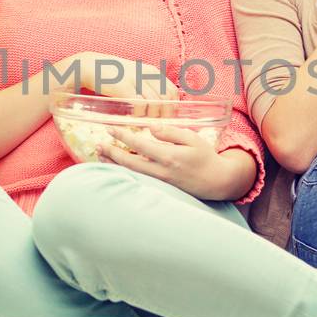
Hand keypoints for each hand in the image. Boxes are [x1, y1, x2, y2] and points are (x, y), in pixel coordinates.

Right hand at [66, 52, 180, 115]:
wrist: (90, 66)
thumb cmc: (112, 74)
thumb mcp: (134, 74)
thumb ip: (147, 85)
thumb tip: (159, 105)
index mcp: (151, 71)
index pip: (172, 91)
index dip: (172, 107)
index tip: (166, 117)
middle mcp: (146, 74)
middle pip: (166, 99)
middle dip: (164, 115)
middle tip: (155, 124)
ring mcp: (136, 80)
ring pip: (155, 104)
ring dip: (151, 117)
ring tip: (143, 122)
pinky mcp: (124, 87)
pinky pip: (140, 106)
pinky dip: (139, 115)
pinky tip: (133, 117)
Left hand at [100, 125, 231, 198]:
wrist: (217, 181)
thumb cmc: (205, 157)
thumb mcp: (192, 138)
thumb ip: (170, 132)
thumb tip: (150, 127)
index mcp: (169, 156)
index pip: (139, 145)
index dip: (122, 137)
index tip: (110, 129)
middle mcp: (162, 171)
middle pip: (130, 163)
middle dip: (112, 153)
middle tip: (98, 144)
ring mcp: (160, 182)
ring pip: (132, 173)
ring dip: (115, 165)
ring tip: (101, 156)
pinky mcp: (161, 188)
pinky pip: (139, 179)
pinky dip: (126, 172)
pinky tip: (118, 167)